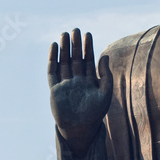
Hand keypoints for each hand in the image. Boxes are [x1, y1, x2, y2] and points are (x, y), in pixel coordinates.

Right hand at [49, 29, 112, 154]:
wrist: (80, 129)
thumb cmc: (95, 114)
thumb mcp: (105, 93)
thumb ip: (106, 75)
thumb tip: (105, 56)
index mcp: (89, 81)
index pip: (88, 60)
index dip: (88, 47)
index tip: (88, 34)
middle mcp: (76, 80)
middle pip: (75, 58)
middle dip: (75, 44)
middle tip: (76, 29)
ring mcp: (65, 84)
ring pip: (63, 62)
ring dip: (64, 49)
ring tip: (64, 34)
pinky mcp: (54, 89)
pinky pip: (52, 71)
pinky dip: (52, 59)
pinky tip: (54, 47)